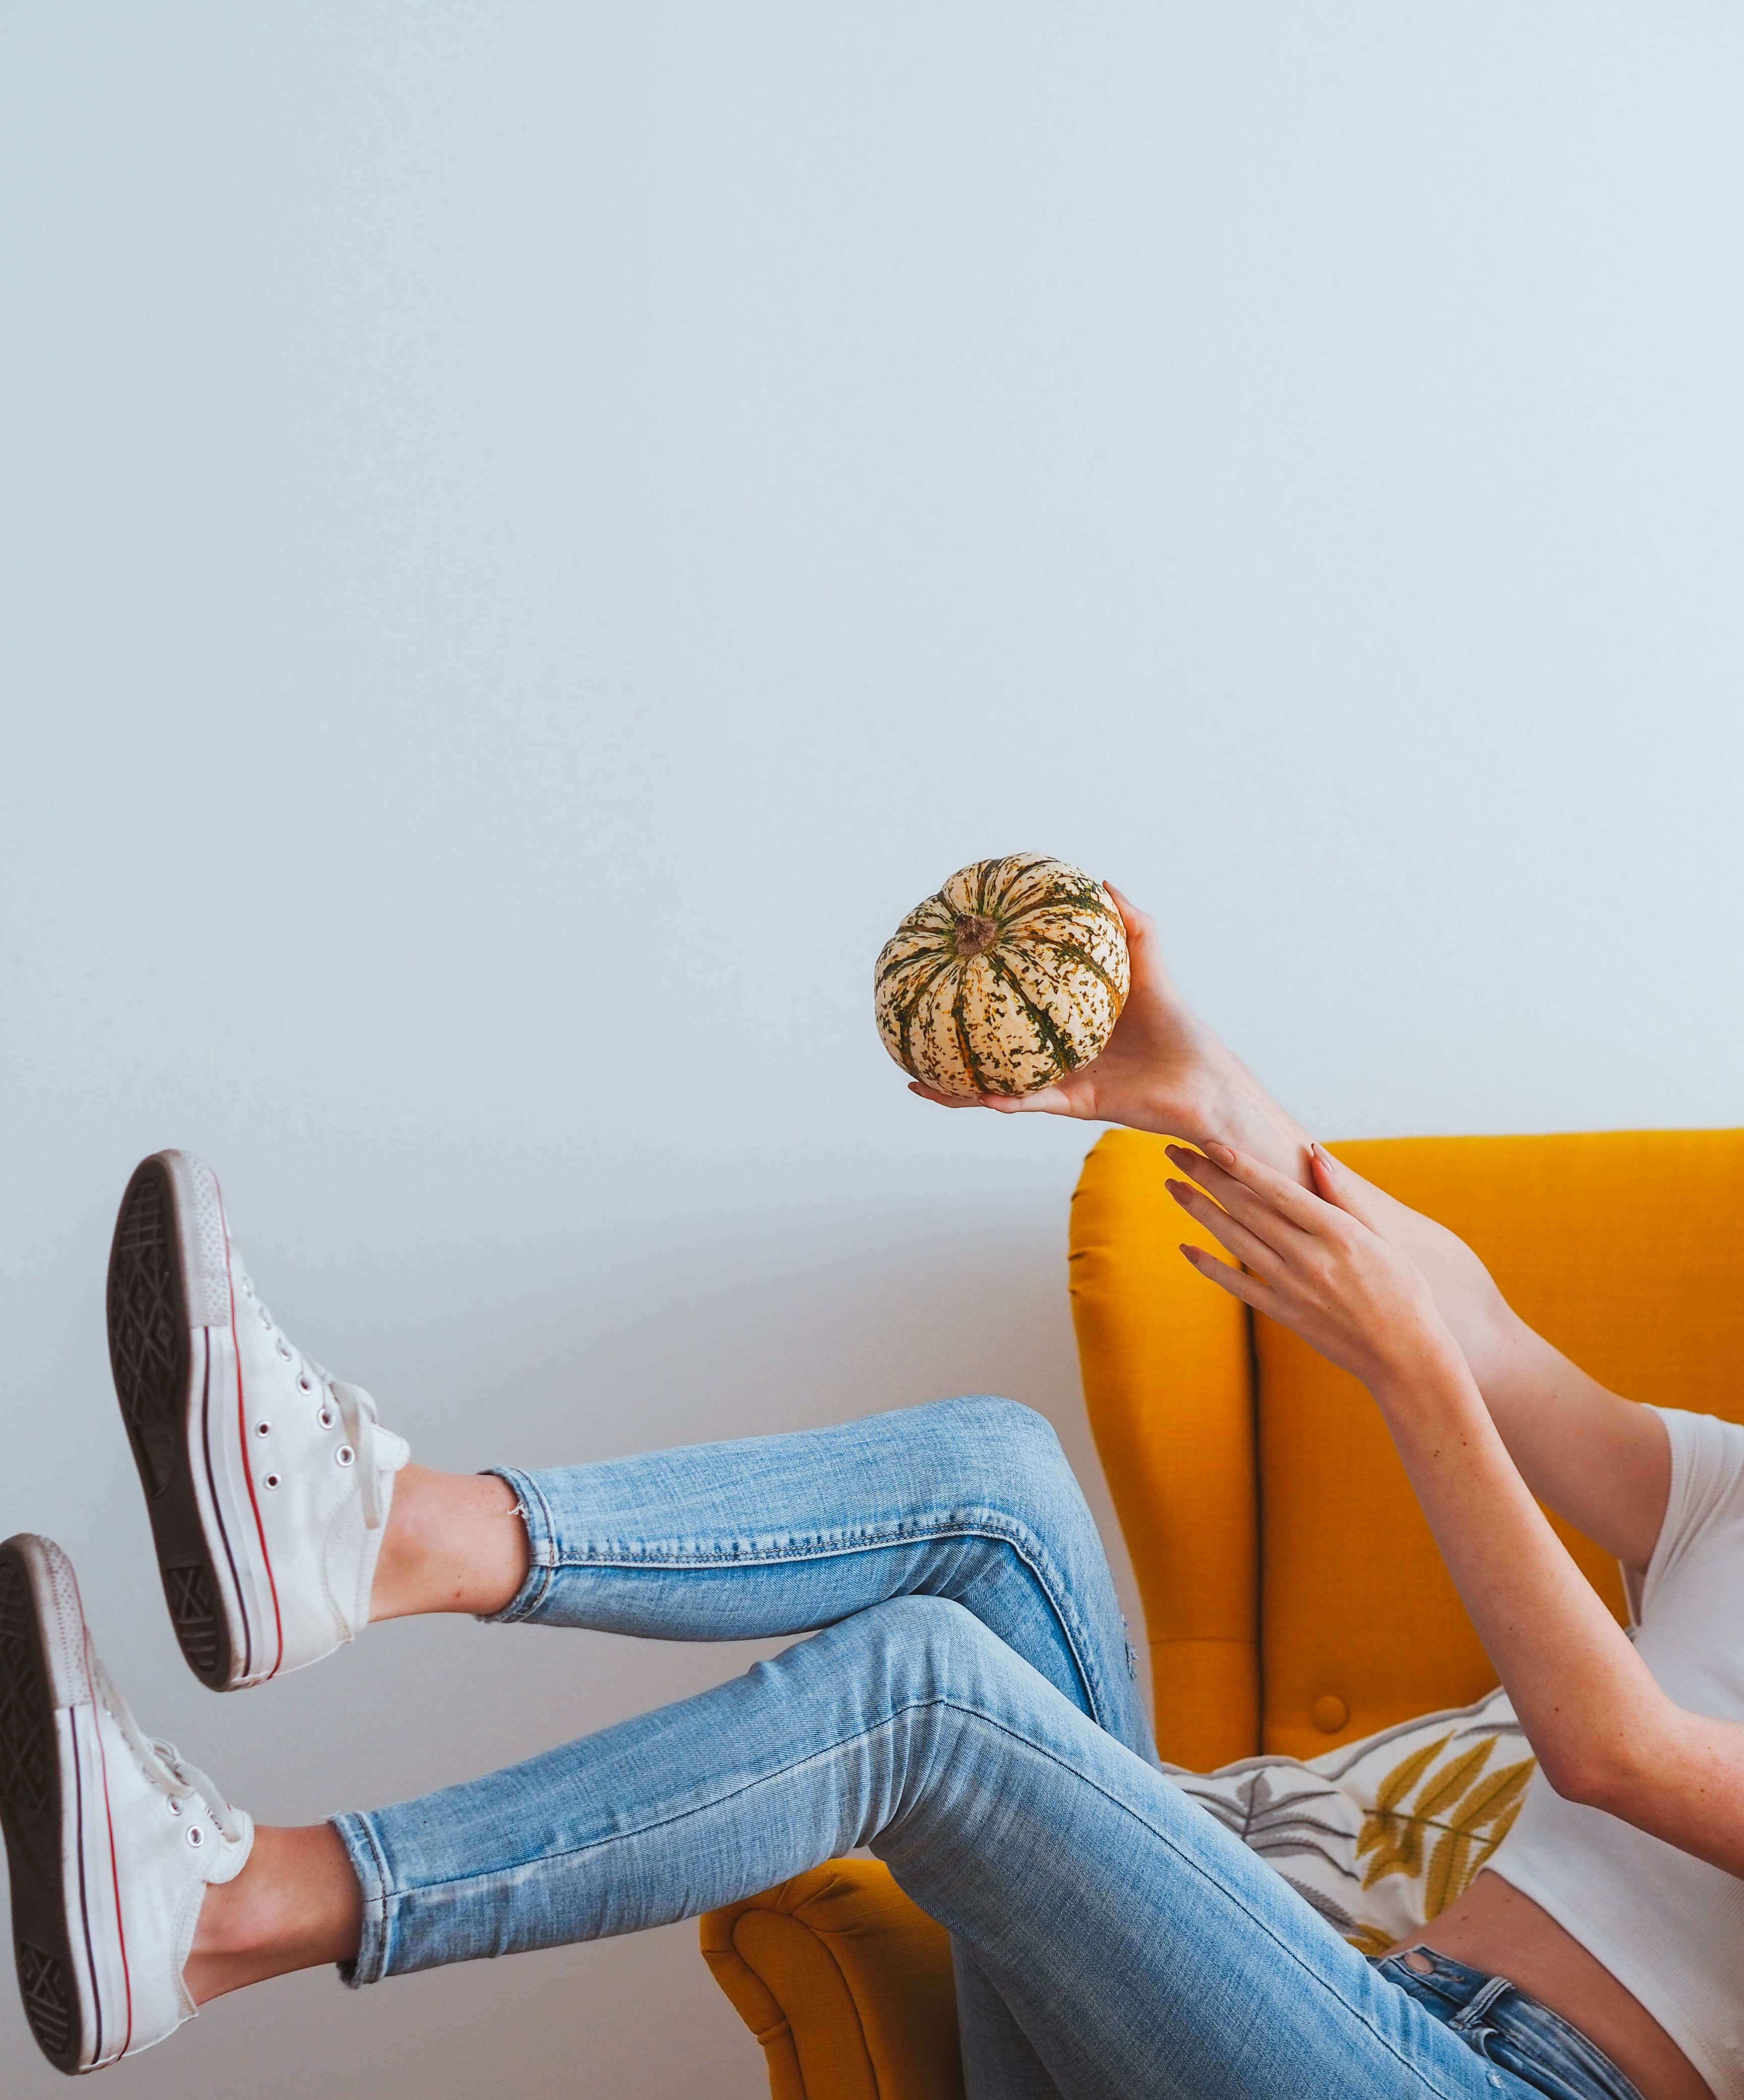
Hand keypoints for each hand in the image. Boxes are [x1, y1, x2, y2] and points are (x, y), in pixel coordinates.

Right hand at [908, 886, 1230, 1135]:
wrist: (1205, 1079)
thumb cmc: (1180, 1025)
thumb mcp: (1150, 963)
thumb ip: (1129, 925)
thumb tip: (1101, 880)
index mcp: (1063, 1023)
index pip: (1011, 1010)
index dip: (975, 997)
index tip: (942, 974)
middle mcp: (1054, 1054)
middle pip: (989, 1054)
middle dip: (946, 1052)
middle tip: (906, 1040)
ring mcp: (1060, 1082)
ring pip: (997, 1087)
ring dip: (959, 1090)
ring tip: (920, 1084)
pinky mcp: (1075, 1105)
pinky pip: (1032, 1103)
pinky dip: (1007, 1100)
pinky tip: (982, 1095)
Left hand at [1166, 1140, 1459, 1393]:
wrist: (1404, 1356)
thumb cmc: (1402, 1290)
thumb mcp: (1381, 1236)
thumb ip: (1344, 1194)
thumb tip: (1314, 1152)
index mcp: (1338, 1233)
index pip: (1279, 1190)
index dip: (1242, 1165)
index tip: (1210, 1143)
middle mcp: (1310, 1258)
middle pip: (1248, 1209)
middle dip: (1208, 1177)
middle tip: (1175, 1151)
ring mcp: (1293, 1288)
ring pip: (1235, 1241)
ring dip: (1200, 1211)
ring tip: (1172, 1186)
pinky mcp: (1283, 1314)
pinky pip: (1238, 1287)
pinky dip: (1209, 1267)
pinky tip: (1185, 1247)